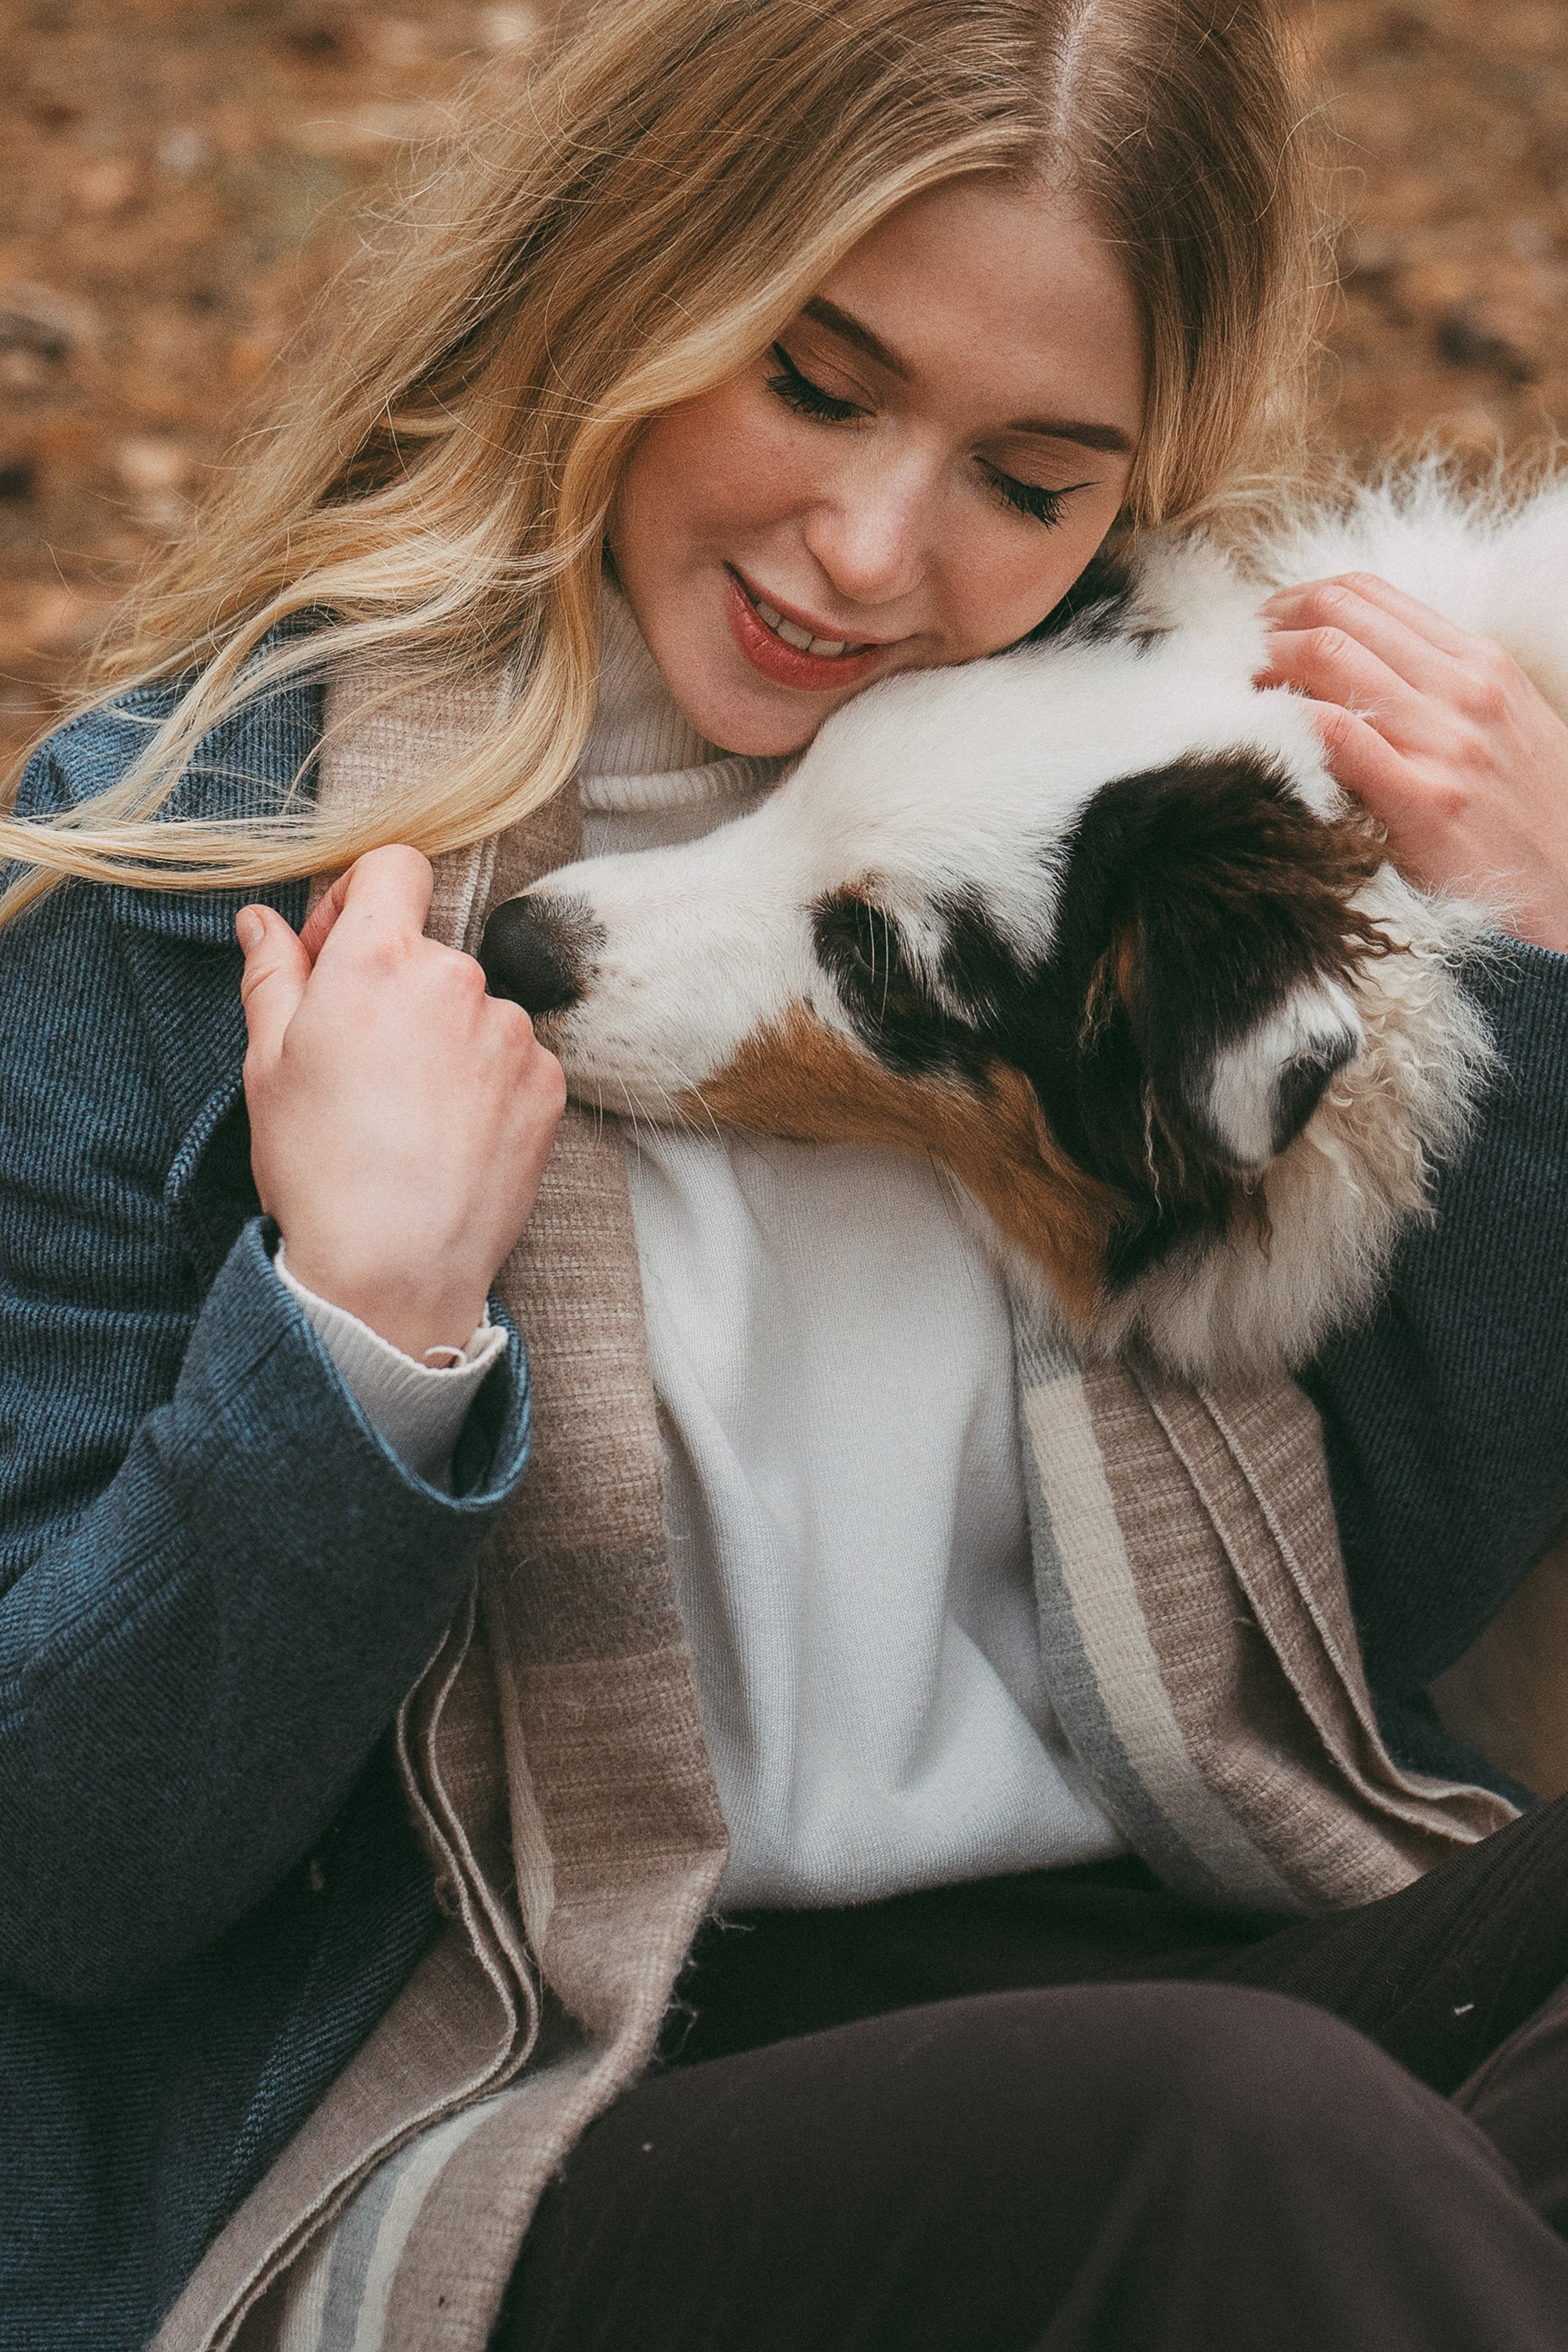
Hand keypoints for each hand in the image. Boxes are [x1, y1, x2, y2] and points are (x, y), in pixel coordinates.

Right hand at [237, 846, 565, 1359]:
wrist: (393, 1267)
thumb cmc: (318, 1166)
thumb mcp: (269, 1064)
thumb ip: (272, 976)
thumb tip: (262, 920)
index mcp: (379, 959)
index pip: (396, 866)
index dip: (364, 897)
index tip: (339, 950)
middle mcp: (457, 978)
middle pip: (431, 953)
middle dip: (397, 992)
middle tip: (362, 1066)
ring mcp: (512, 1032)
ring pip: (475, 1012)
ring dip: (447, 1043)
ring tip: (409, 1119)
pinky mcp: (549, 1083)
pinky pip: (514, 1060)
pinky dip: (487, 1086)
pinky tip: (451, 1139)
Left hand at [1258, 572, 1567, 953]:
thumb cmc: (1527, 820)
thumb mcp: (1497, 730)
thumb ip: (1431, 693)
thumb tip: (1339, 673)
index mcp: (1480, 663)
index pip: (1365, 594)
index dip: (1290, 603)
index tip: (1251, 633)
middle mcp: (1465, 688)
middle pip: (1335, 613)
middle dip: (1261, 629)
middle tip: (1219, 664)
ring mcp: (1448, 741)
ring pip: (1327, 657)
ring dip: (1258, 670)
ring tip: (1223, 697)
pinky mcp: (1427, 799)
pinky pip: (1334, 734)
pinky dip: (1281, 724)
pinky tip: (1253, 739)